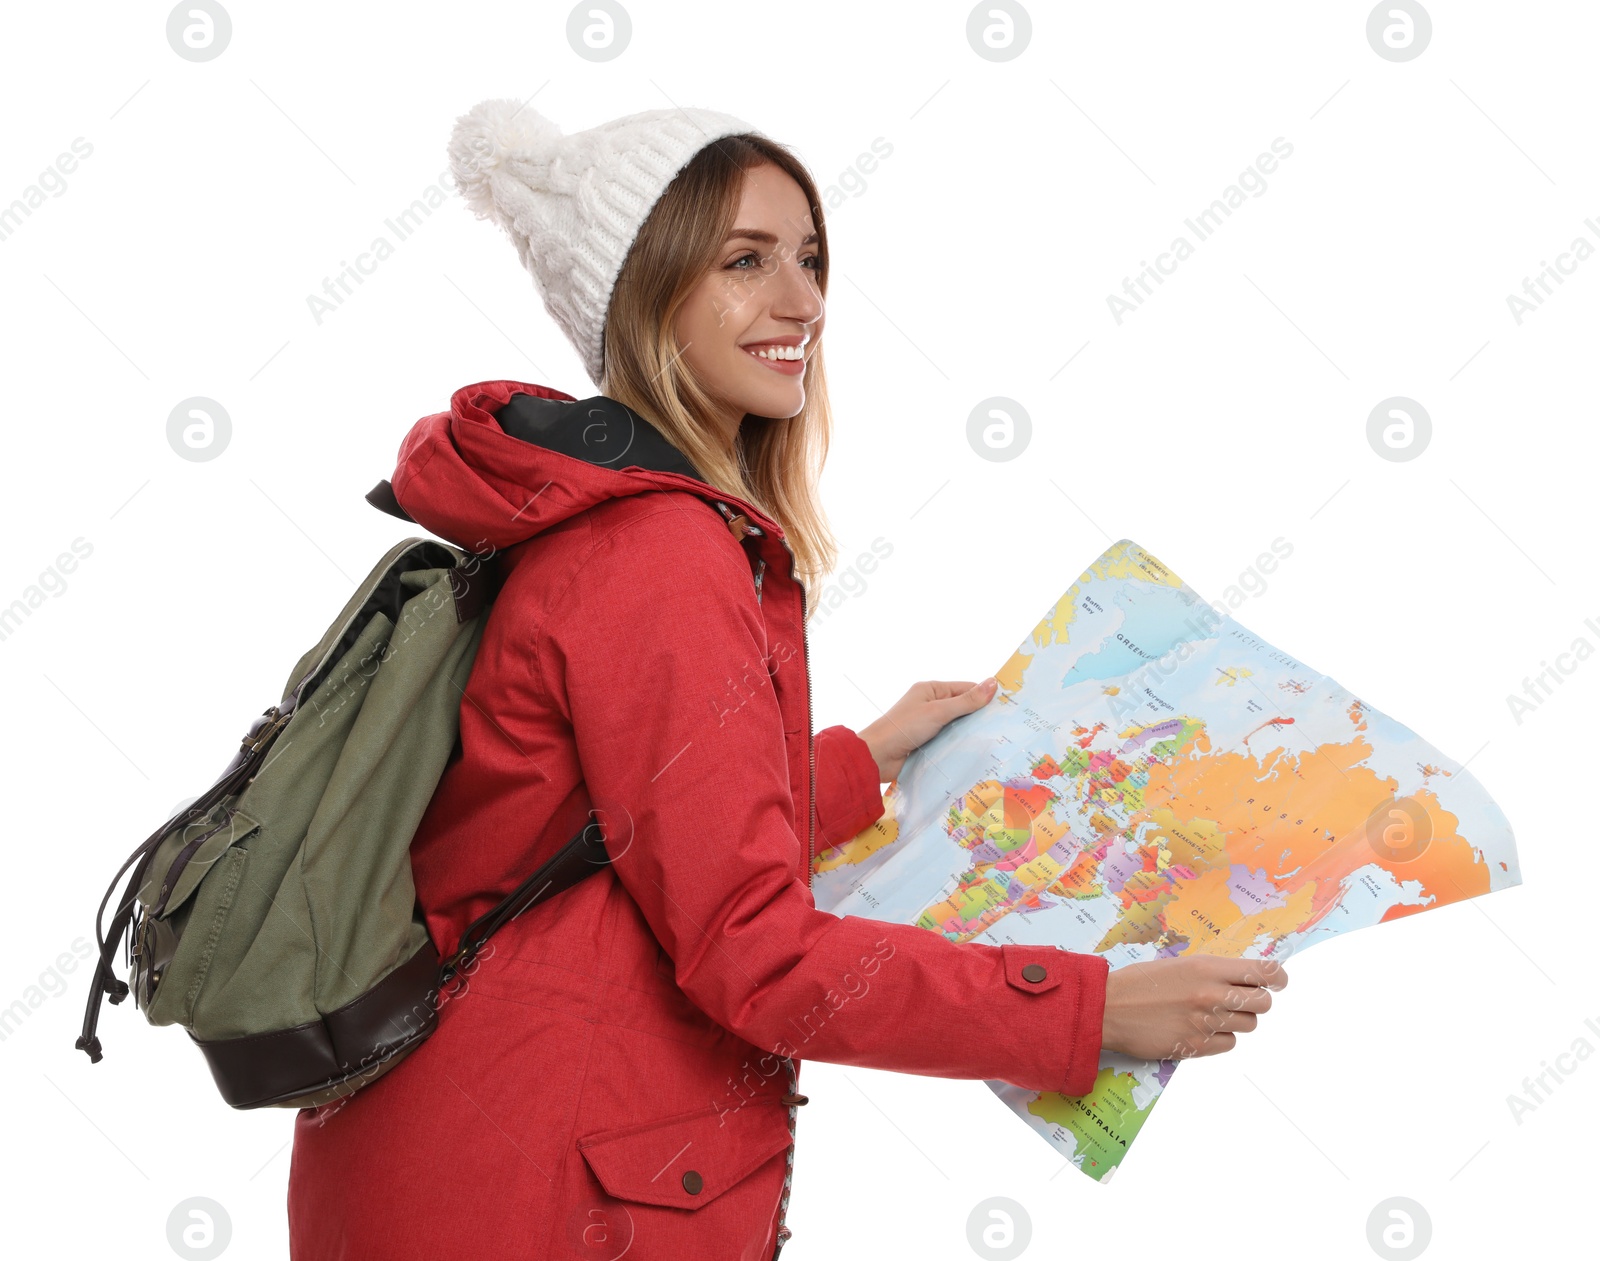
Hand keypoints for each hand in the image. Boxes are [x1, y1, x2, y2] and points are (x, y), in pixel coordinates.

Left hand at [857, 677, 998, 783]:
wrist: (877, 756)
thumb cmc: (904, 727)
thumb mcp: (938, 711)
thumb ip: (966, 701)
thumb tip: (993, 684)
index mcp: (931, 690)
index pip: (965, 689)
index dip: (984, 696)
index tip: (1008, 707)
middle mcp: (930, 705)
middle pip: (963, 708)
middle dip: (980, 717)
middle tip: (1007, 727)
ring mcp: (929, 725)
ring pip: (958, 727)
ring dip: (971, 734)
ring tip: (997, 741)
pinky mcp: (928, 743)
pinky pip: (949, 742)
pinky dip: (960, 746)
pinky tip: (977, 753)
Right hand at [1100, 955, 1288, 1061]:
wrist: (1107, 1008)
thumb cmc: (1140, 982)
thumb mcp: (1179, 964)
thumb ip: (1213, 971)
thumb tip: (1245, 977)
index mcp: (1208, 968)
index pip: (1265, 972)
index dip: (1278, 977)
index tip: (1278, 981)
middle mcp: (1212, 994)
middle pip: (1263, 1003)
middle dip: (1256, 1001)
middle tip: (1240, 999)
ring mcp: (1206, 1023)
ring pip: (1248, 1025)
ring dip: (1236, 1020)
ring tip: (1211, 1014)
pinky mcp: (1197, 1046)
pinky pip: (1229, 1043)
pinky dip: (1220, 1038)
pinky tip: (1200, 1029)